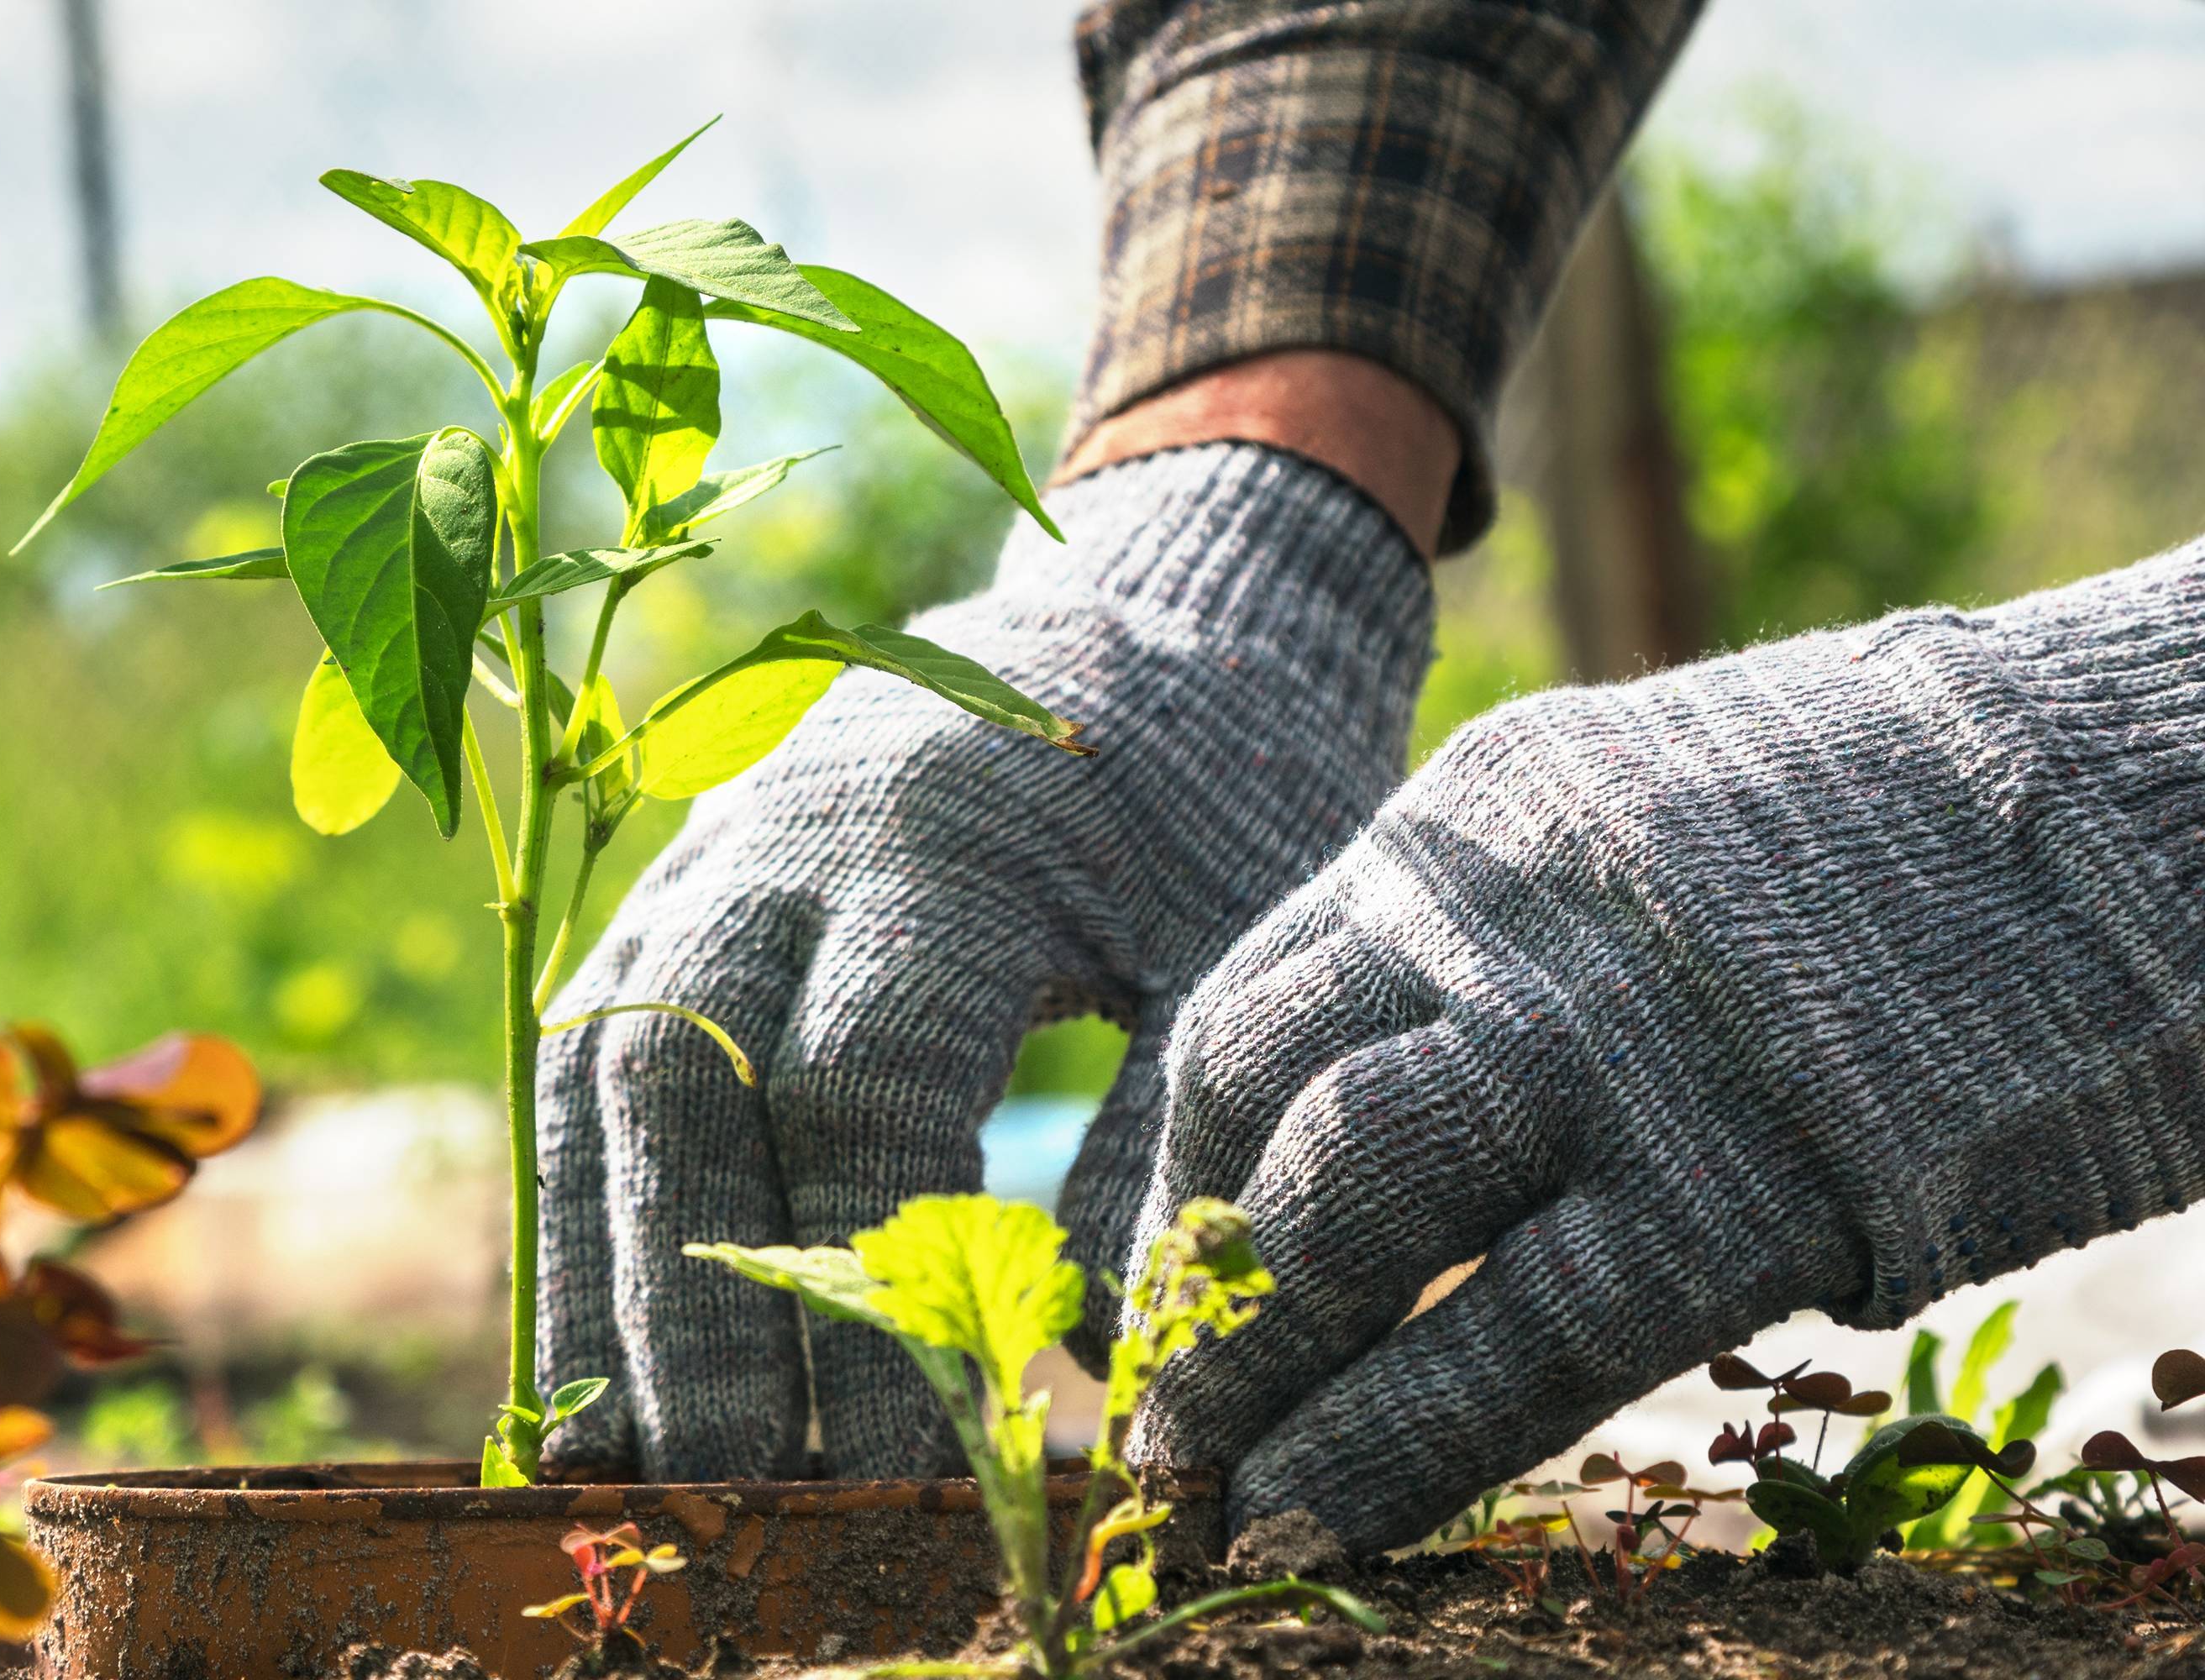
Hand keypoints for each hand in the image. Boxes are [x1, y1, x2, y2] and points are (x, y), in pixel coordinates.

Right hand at [537, 442, 1433, 1482]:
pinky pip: (584, 1067)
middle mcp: (779, 840)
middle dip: (703, 1315)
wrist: (1149, 623)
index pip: (860, 1092)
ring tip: (637, 1468)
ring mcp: (699, 862)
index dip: (870, 1288)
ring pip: (603, 1086)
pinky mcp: (668, 901)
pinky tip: (599, 1358)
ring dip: (613, 1283)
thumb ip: (1158, 1148)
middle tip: (741, 1499)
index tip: (912, 1466)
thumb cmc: (1227, 795)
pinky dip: (584, 1216)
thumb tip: (1074, 1377)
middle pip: (689, 1095)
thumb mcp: (1245, 951)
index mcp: (942, 837)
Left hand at [1130, 545, 2204, 1552]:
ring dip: (1254, 1364)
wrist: (2145, 797)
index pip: (1249, 1010)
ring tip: (1199, 1480)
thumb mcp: (1655, 822)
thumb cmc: (1919, 836)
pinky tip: (1315, 1523)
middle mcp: (1496, 920)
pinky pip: (1507, 1344)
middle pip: (1257, 1107)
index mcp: (1472, 824)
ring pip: (1342, 1213)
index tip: (1158, 1266)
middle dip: (1186, 1273)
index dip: (1179, 1164)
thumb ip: (1526, 936)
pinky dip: (1390, 1449)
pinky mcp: (1724, 1189)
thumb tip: (1421, 1082)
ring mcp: (1600, 1051)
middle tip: (1151, 1399)